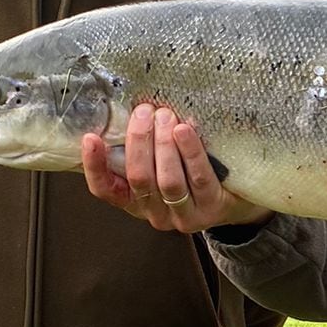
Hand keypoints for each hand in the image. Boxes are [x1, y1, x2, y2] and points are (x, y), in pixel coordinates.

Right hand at [81, 105, 269, 233]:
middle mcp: (155, 214)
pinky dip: (190, 151)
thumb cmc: (190, 173)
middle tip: (144, 112)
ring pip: (167, 180)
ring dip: (163, 144)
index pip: (105, 190)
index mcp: (134, 201)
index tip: (91, 138)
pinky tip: (184, 130)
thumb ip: (143, 149)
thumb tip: (129, 110)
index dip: (94, 166)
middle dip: (139, 141)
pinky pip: (198, 177)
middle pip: (139, 178)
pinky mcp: (210, 209)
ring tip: (165, 116)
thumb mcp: (159, 164)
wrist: (235, 198)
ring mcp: (183, 216)